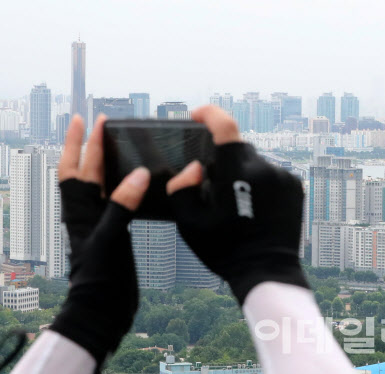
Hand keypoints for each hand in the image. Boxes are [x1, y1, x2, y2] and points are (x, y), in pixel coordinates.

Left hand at [50, 114, 149, 367]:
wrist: (102, 309)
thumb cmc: (99, 278)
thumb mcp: (111, 237)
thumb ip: (122, 205)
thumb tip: (138, 175)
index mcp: (81, 211)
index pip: (79, 167)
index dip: (83, 142)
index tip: (90, 119)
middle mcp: (87, 214)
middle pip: (85, 172)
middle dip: (89, 147)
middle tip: (99, 126)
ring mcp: (100, 224)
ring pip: (99, 186)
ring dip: (103, 165)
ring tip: (113, 148)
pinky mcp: (114, 234)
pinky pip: (116, 202)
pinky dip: (123, 188)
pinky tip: (134, 186)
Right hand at [166, 105, 308, 303]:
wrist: (266, 270)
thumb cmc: (225, 250)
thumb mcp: (188, 222)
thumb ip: (181, 187)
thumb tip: (196, 166)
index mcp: (238, 174)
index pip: (225, 127)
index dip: (210, 114)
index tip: (198, 115)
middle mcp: (265, 169)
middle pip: (238, 149)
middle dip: (224, 160)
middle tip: (215, 188)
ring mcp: (283, 177)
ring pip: (255, 163)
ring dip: (243, 174)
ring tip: (238, 205)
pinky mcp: (296, 186)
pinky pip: (272, 174)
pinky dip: (260, 183)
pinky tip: (255, 207)